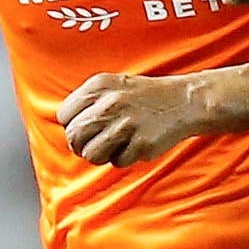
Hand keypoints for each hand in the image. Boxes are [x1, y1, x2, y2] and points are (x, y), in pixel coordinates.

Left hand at [57, 71, 214, 166]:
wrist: (184, 101)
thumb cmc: (144, 96)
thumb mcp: (113, 86)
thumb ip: (87, 101)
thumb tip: (66, 127)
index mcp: (99, 85)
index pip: (64, 116)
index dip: (72, 126)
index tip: (86, 129)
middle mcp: (110, 103)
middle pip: (74, 137)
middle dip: (80, 146)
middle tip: (95, 144)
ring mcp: (126, 125)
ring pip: (91, 154)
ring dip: (100, 155)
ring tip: (113, 147)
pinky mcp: (141, 144)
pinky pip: (116, 162)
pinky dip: (123, 158)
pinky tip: (134, 146)